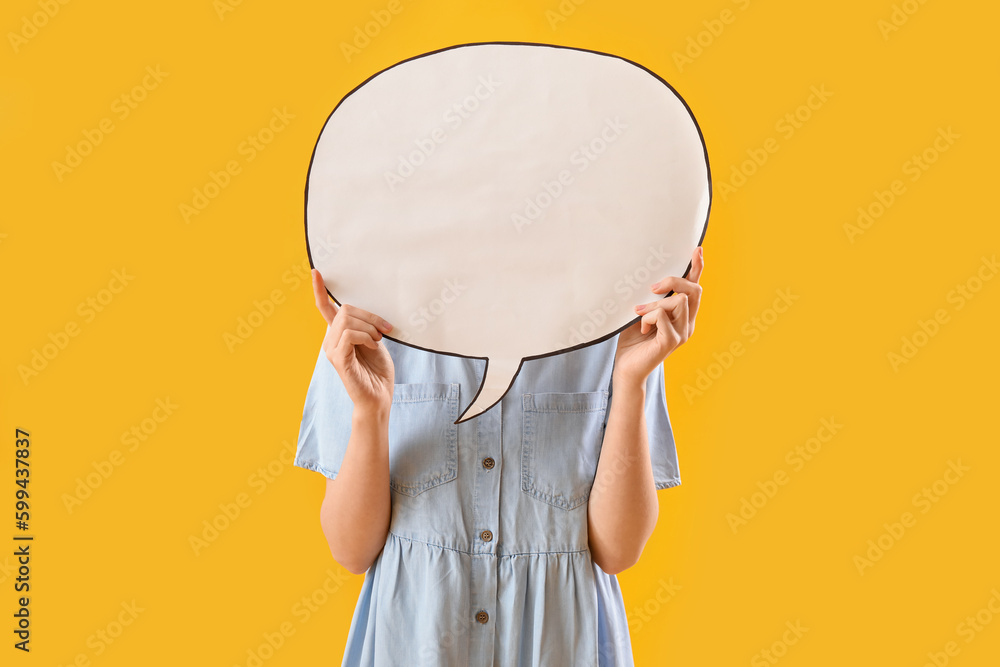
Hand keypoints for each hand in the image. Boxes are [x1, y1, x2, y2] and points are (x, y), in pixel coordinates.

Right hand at [311, 269, 394, 412]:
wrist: (378, 397)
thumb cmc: (377, 371)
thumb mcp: (374, 341)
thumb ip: (367, 326)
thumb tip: (368, 313)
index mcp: (338, 334)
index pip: (325, 308)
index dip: (320, 290)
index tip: (317, 272)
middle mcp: (330, 340)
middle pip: (344, 309)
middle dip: (369, 316)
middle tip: (385, 330)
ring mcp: (332, 350)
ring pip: (347, 320)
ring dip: (370, 328)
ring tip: (378, 341)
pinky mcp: (338, 359)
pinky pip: (350, 335)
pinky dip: (366, 337)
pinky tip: (373, 346)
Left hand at [614, 246, 703, 385]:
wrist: (626, 368)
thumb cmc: (633, 340)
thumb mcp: (643, 312)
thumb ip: (653, 298)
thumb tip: (652, 278)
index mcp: (683, 316)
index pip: (694, 289)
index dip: (697, 268)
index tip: (696, 249)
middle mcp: (688, 324)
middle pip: (692, 290)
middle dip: (672, 282)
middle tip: (651, 288)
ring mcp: (682, 333)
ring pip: (677, 301)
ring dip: (654, 304)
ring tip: (639, 314)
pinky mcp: (672, 341)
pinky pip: (663, 316)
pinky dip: (649, 317)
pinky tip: (643, 327)